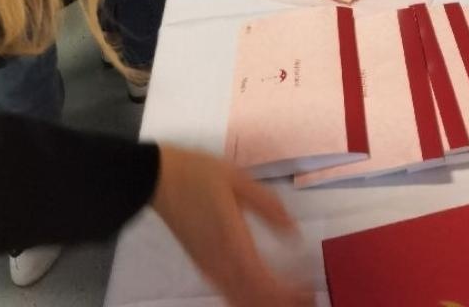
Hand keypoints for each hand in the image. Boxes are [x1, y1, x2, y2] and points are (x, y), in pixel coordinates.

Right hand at [152, 145, 312, 306]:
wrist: (158, 179)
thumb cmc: (199, 174)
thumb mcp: (238, 179)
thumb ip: (268, 205)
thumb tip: (294, 232)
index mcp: (231, 241)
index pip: (263, 283)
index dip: (289, 295)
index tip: (311, 291)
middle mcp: (220, 262)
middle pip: (253, 299)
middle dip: (283, 304)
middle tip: (309, 298)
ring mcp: (209, 267)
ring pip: (240, 301)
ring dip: (266, 303)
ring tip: (292, 297)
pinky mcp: (202, 265)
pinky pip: (228, 293)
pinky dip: (248, 299)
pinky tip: (262, 292)